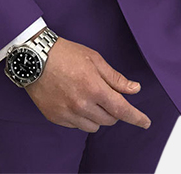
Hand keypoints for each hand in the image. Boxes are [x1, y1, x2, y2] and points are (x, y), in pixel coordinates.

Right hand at [25, 36, 151, 132]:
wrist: (34, 57)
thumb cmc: (65, 53)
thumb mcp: (94, 59)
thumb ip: (115, 78)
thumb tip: (134, 89)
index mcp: (94, 88)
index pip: (122, 110)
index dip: (136, 118)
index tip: (145, 122)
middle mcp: (82, 104)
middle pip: (109, 120)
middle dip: (114, 110)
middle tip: (107, 96)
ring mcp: (67, 113)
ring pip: (93, 126)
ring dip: (98, 116)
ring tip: (89, 97)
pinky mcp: (55, 117)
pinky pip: (76, 126)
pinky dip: (81, 117)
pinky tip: (75, 101)